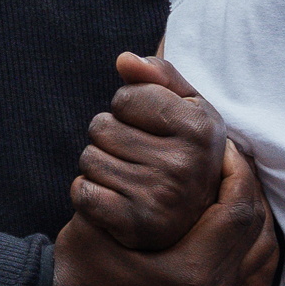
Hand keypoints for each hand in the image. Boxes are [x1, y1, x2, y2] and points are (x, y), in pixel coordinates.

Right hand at [46, 141, 277, 285]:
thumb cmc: (81, 263)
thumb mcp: (102, 220)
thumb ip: (139, 189)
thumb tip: (180, 151)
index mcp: (191, 272)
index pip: (237, 210)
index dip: (235, 170)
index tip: (221, 144)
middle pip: (255, 224)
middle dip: (246, 182)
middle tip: (229, 153)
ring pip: (260, 242)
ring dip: (250, 203)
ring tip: (232, 175)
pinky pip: (250, 258)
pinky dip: (247, 228)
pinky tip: (230, 206)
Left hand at [73, 53, 227, 253]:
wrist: (193, 219)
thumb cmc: (185, 150)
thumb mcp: (187, 108)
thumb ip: (160, 76)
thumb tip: (124, 60)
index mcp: (201, 130)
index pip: (126, 96)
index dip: (130, 107)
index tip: (150, 126)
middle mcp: (185, 165)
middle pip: (102, 127)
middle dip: (111, 136)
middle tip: (138, 155)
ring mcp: (161, 198)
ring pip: (89, 159)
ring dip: (100, 165)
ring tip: (128, 176)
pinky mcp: (135, 225)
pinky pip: (83, 192)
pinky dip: (89, 194)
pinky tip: (114, 198)